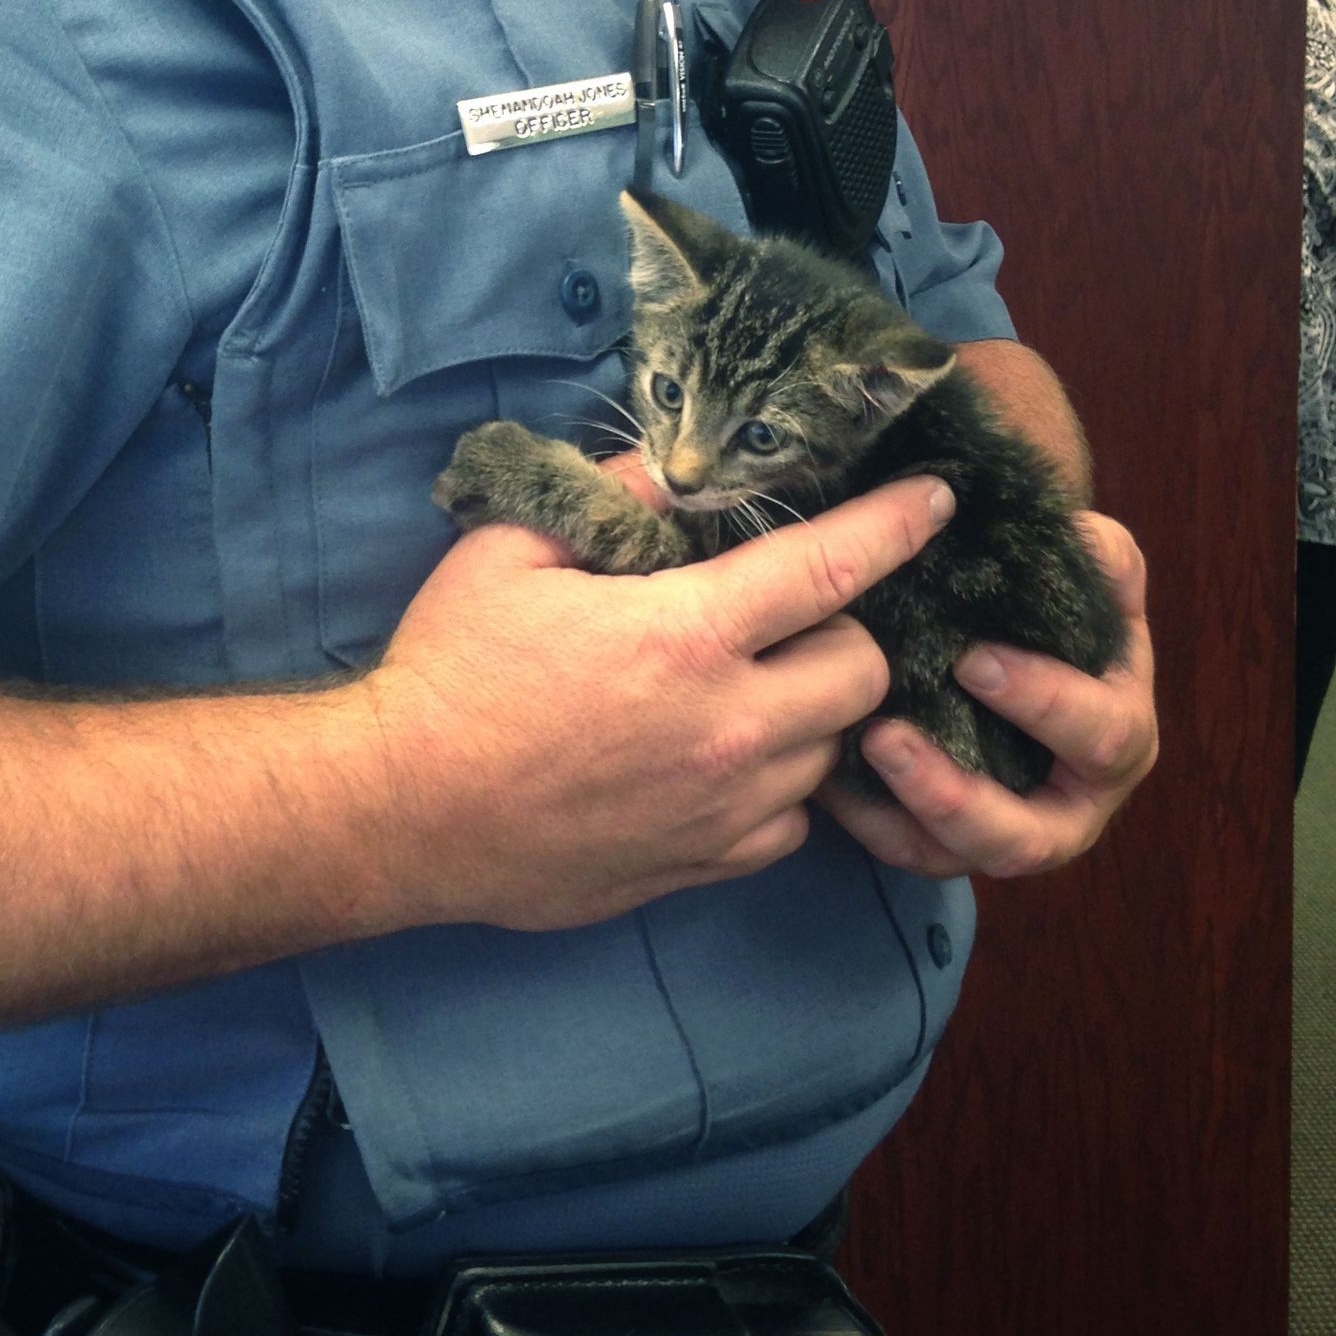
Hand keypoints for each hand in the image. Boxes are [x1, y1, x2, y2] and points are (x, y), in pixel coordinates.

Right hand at [354, 474, 955, 932]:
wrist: (401, 809)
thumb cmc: (449, 669)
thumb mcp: (511, 550)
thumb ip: (608, 499)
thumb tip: (676, 470)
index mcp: (685, 634)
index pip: (830, 569)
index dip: (894, 525)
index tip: (935, 498)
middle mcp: (727, 726)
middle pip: (862, 673)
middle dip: (841, 635)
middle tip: (785, 620)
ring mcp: (723, 806)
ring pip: (831, 751)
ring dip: (809, 712)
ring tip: (748, 689)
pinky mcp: (703, 866)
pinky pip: (790, 825)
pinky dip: (777, 789)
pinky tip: (722, 761)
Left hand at [816, 511, 1155, 876]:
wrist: (1029, 651)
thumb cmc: (1065, 619)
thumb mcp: (1096, 580)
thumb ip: (1100, 556)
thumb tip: (1076, 531)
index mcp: (1118, 737)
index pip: (1098, 735)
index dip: (1043, 703)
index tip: (971, 660)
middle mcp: (1071, 806)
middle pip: (1029, 838)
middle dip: (956, 794)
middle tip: (886, 737)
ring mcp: (1009, 832)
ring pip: (960, 855)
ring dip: (902, 815)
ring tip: (851, 756)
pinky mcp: (954, 841)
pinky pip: (911, 850)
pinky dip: (868, 822)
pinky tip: (824, 779)